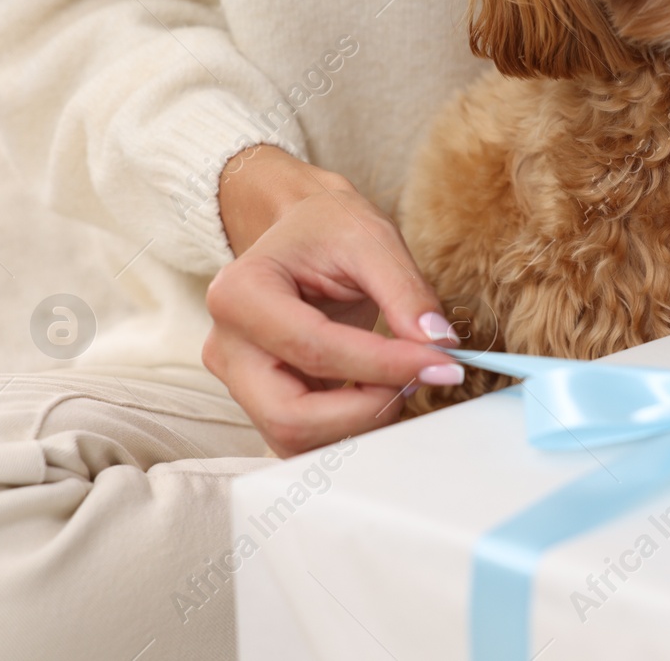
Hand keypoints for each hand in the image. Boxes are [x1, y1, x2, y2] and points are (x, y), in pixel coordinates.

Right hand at [204, 145, 461, 455]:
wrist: (302, 234)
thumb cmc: (328, 230)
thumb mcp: (372, 239)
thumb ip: (406, 291)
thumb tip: (440, 345)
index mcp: (239, 294)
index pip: (314, 349)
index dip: (384, 364)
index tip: (442, 364)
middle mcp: (227, 347)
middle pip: (290, 416)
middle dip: (365, 409)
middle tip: (418, 377)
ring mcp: (239, 382)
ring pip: (296, 439)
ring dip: (361, 422)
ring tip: (400, 378)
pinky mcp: (262, 403)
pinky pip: (306, 439)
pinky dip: (350, 427)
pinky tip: (381, 392)